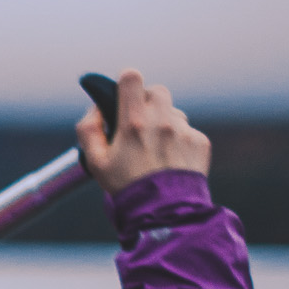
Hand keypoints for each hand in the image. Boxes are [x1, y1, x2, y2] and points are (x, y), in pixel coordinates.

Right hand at [77, 69, 209, 192]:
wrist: (163, 211)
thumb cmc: (125, 186)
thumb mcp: (95, 162)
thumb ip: (88, 129)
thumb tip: (96, 108)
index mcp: (132, 122)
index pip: (132, 77)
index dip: (126, 82)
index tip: (124, 95)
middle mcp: (161, 121)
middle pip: (157, 90)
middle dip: (147, 102)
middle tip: (140, 124)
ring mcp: (183, 130)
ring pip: (173, 111)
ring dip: (164, 122)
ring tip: (156, 148)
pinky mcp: (199, 141)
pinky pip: (188, 130)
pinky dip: (179, 140)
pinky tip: (170, 159)